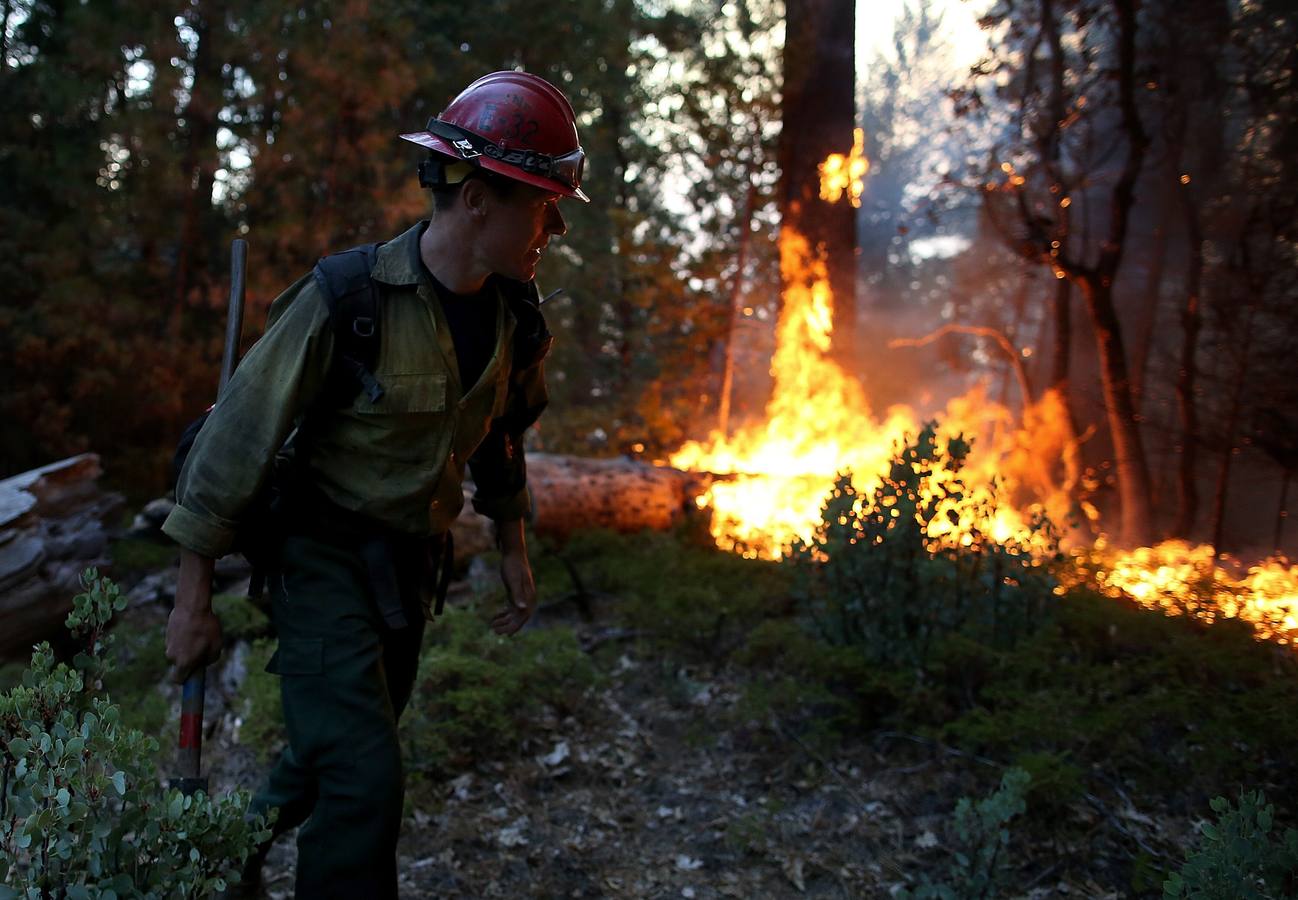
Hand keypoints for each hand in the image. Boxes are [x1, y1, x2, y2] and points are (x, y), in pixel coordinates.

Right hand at [167, 548, 221, 682]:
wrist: (192, 607)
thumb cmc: (206, 628)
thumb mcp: (216, 647)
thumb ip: (210, 660)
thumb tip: (204, 662)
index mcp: (183, 663)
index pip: (178, 680)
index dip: (185, 680)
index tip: (192, 677)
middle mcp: (172, 656)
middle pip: (180, 664)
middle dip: (190, 660)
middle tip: (202, 649)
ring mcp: (168, 644)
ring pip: (179, 651)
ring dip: (188, 647)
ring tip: (199, 634)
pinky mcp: (168, 633)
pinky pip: (177, 640)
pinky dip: (184, 637)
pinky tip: (193, 627)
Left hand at [493, 520, 535, 634]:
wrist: (513, 554)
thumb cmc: (513, 566)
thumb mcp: (514, 580)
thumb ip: (518, 595)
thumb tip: (523, 609)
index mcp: (529, 597)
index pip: (523, 617)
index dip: (515, 627)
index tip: (506, 635)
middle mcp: (527, 599)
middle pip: (518, 618)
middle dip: (507, 626)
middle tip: (494, 631)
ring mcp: (522, 596)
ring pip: (514, 614)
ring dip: (504, 621)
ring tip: (492, 625)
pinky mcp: (515, 593)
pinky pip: (511, 608)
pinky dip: (504, 613)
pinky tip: (496, 617)